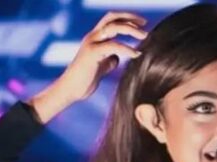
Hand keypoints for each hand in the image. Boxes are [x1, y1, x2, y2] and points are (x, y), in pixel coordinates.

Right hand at [30, 11, 146, 120]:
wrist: (71, 90)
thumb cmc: (85, 80)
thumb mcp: (101, 66)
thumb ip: (109, 58)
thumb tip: (117, 58)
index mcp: (94, 37)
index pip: (111, 19)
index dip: (127, 18)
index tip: (142, 24)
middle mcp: (92, 36)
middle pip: (112, 17)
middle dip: (130, 17)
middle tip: (145, 24)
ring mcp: (91, 43)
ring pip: (113, 27)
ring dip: (131, 30)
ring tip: (145, 36)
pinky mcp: (92, 53)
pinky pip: (113, 46)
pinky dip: (127, 48)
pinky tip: (136, 54)